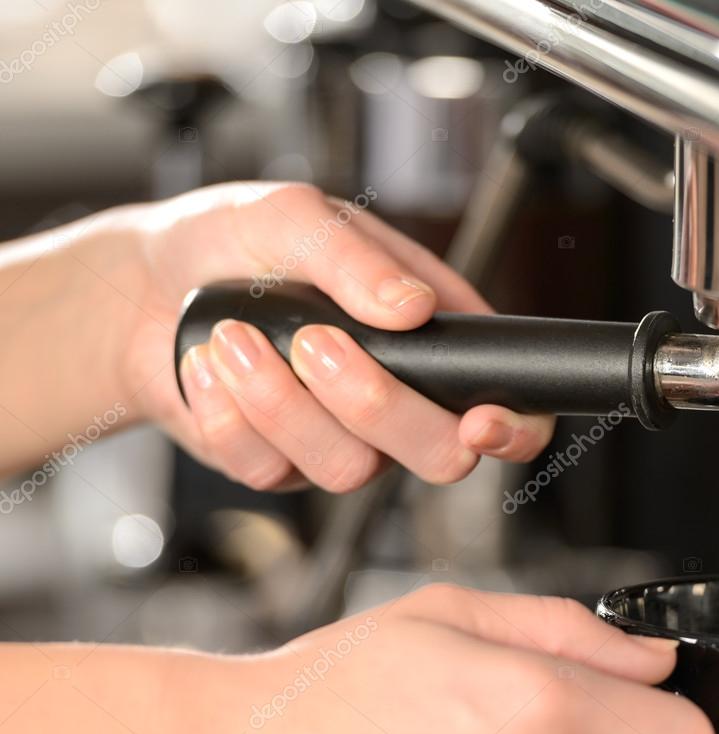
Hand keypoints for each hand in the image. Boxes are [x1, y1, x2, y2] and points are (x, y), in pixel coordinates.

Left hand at [122, 182, 554, 490]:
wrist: (145, 288)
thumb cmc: (232, 244)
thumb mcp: (295, 217)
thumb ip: (356, 259)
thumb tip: (413, 308)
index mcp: (431, 341)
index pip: (509, 405)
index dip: (512, 427)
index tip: (477, 417)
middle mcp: (398, 402)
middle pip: (439, 455)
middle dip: (373, 402)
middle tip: (313, 339)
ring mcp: (341, 441)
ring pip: (349, 470)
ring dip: (282, 401)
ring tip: (234, 337)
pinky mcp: (280, 467)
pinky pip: (271, 472)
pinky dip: (230, 414)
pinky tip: (209, 365)